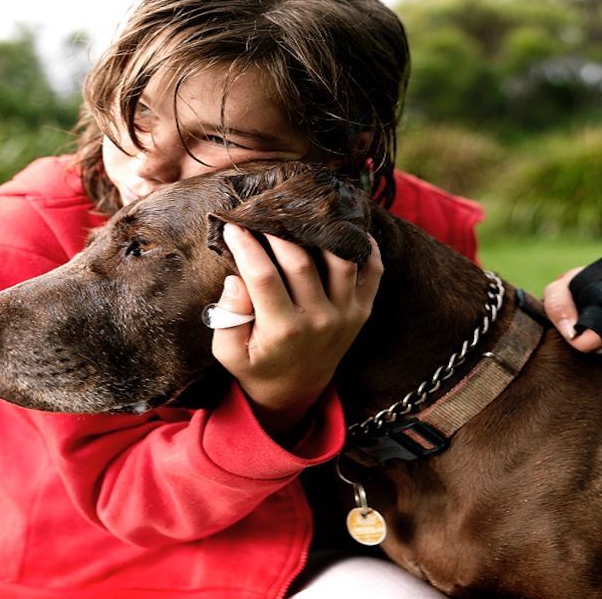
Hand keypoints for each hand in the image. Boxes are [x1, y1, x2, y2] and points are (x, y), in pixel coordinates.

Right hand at [210, 223, 382, 436]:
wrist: (296, 389)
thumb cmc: (257, 365)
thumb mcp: (229, 352)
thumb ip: (228, 317)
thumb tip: (236, 279)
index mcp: (283, 330)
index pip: (263, 276)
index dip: (246, 245)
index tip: (232, 224)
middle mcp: (320, 320)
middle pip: (302, 262)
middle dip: (278, 232)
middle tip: (264, 212)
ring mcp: (346, 314)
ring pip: (341, 260)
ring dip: (323, 233)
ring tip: (303, 215)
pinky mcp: (363, 310)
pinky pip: (374, 271)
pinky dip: (366, 247)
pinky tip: (345, 229)